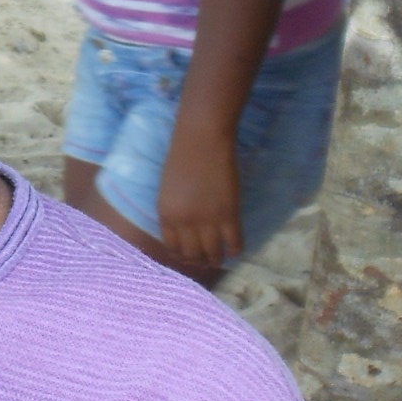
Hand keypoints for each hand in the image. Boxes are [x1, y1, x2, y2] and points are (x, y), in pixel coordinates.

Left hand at [156, 119, 240, 270]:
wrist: (201, 139)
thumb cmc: (183, 157)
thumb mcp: (168, 189)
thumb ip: (174, 210)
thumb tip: (185, 230)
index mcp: (166, 214)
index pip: (172, 246)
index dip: (181, 255)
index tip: (188, 257)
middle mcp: (184, 222)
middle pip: (192, 254)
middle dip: (199, 261)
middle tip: (206, 261)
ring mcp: (208, 220)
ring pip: (213, 252)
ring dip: (216, 260)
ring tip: (220, 259)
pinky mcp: (229, 214)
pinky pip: (234, 242)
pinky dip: (235, 250)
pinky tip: (235, 250)